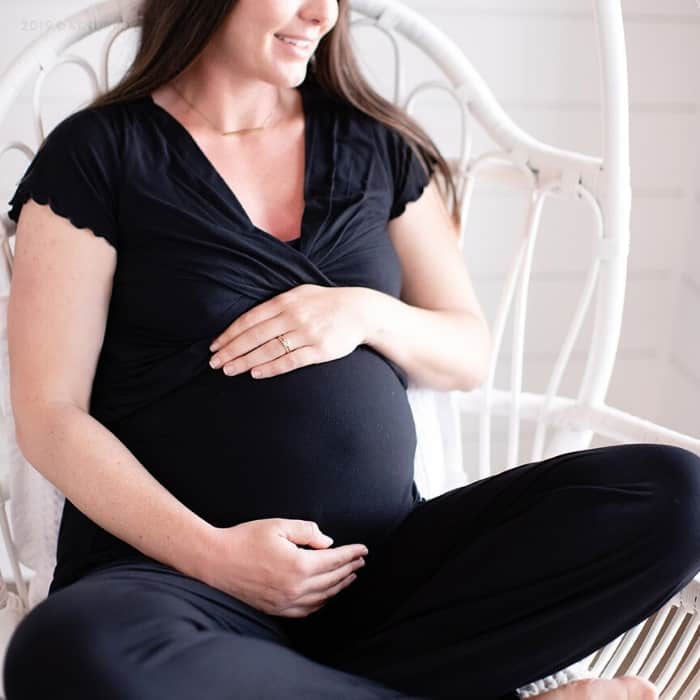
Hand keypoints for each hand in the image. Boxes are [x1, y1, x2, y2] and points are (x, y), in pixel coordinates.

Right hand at [201, 518, 368, 617]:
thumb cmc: (245, 539)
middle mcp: (295, 588)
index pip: (335, 560)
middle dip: (350, 568)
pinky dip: (322, 602)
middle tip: (361, 560)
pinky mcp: (276, 609)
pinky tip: (326, 594)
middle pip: (333, 579)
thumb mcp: (278, 525)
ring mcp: (285, 602)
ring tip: (349, 576)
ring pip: (323, 597)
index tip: (364, 549)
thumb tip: (327, 542)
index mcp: (299, 565)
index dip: (352, 554)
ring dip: (339, 586)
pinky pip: (307, 610)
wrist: (214, 561)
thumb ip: (307, 531)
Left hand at [208, 285, 370, 378]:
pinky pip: (289, 361)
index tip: (214, 346)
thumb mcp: (301, 293)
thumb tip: (250, 320)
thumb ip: (277, 305)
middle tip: (214, 362)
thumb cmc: (327, 303)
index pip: (249, 319)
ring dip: (245, 361)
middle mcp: (293, 316)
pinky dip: (270, 368)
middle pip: (254, 336)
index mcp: (285, 301)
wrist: (362, 311)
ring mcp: (307, 333)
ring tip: (228, 370)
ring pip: (268, 350)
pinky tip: (255, 373)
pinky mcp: (319, 350)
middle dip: (231, 350)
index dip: (229, 334)